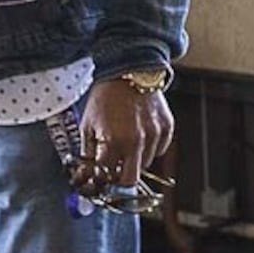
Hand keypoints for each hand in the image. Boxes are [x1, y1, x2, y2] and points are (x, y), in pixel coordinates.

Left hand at [69, 76, 172, 199]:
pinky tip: (140, 134)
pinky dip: (149, 148)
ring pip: (145, 165)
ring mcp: (154, 135)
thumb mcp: (88, 124)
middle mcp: (136, 141)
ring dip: (134, 160)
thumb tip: (87, 172)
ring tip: (126, 142)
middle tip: (115, 168)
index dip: (102, 176)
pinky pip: (159, 150)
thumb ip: (88, 152)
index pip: (108, 176)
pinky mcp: (166, 128)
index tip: (100, 174)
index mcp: (113, 141)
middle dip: (120, 178)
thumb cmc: (106, 96)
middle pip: (130, 180)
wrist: (129, 72)